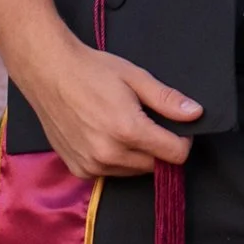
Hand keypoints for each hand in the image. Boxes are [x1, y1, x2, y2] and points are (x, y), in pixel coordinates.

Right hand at [19, 35, 199, 183]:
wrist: (48, 72)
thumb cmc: (91, 70)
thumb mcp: (135, 78)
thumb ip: (167, 100)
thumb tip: (196, 113)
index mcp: (128, 130)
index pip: (175, 154)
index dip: (182, 140)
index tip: (176, 127)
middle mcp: (110, 154)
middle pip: (155, 165)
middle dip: (159, 147)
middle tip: (146, 121)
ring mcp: (91, 165)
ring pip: (133, 171)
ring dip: (137, 155)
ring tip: (121, 125)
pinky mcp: (78, 169)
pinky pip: (110, 173)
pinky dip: (114, 160)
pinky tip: (103, 135)